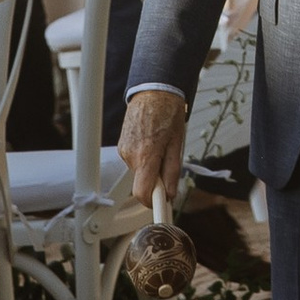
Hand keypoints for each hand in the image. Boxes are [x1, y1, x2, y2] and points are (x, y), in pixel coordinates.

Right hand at [119, 87, 188, 209]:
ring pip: (139, 172)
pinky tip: (152, 141)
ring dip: (150, 166)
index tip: (161, 209)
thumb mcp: (177, 143)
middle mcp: (131, 155)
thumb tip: (169, 194)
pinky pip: (134, 161)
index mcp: (146, 155)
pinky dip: (144, 158)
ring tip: (160, 145)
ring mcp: (124, 150)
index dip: (152, 203)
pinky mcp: (122, 146)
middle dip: (155, 179)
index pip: (142, 193)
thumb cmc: (168, 112)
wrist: (153, 90)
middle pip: (142, 182)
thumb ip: (172, 172)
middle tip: (168, 161)